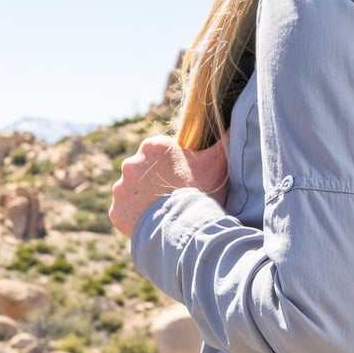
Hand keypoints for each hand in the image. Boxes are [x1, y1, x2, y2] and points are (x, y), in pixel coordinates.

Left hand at [110, 131, 229, 237]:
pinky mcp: (116, 211)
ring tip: (165, 212)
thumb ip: (225, 140)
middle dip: (155, 181)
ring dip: (144, 199)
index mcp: (153, 146)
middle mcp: (131, 163)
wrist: (183, 227)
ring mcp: (121, 188)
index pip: (160, 152)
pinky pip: (125, 212)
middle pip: (144, 170)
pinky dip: (136, 217)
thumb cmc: (201, 191)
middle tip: (174, 196)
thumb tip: (237, 125)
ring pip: (133, 191)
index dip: (173, 166)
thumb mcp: (216, 163)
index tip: (183, 178)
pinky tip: (154, 222)